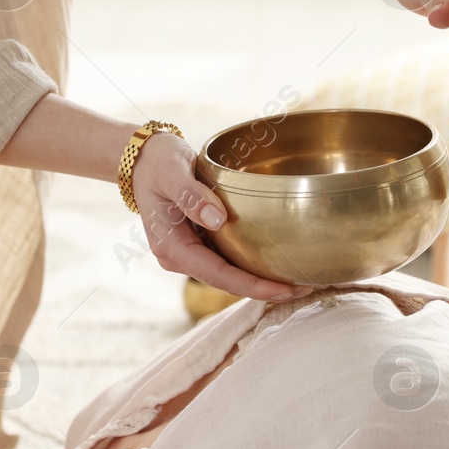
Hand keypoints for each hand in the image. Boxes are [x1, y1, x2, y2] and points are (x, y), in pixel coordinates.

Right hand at [129, 132, 315, 302]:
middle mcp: (179, 257)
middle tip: (306, 289)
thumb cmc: (158, 162)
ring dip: (261, 280)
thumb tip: (218, 220)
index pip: (218, 275)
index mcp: (171, 247)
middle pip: (227, 283)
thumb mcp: (171, 173)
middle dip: (265, 289)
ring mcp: (188, 252)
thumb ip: (192, 196)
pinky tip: (276, 264)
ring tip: (300, 282)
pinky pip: (227, 261)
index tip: (285, 290)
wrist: (142, 158)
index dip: (252, 286)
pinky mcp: (198, 244)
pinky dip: (252, 266)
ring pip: (228, 275)